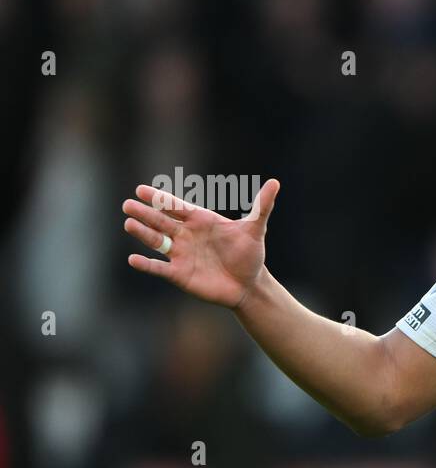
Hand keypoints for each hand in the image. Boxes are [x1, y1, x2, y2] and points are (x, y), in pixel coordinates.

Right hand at [122, 178, 280, 309]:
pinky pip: (159, 268)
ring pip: (157, 242)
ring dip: (142, 234)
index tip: (141, 190)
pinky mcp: (179, 274)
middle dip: (145, 213)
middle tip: (127, 205)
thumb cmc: (250, 254)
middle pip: (161, 221)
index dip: (159, 199)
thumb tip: (275, 183)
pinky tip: (133, 259)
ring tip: (128, 224)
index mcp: (200, 221)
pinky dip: (147, 265)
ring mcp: (181, 254)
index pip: (175, 206)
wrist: (249, 284)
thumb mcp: (255, 230)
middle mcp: (186, 235)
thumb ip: (262, 207)